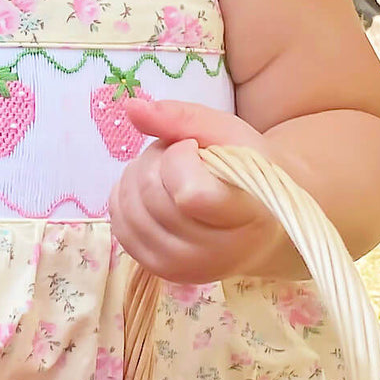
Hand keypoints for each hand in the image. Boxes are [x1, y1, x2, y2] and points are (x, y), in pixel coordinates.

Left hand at [109, 99, 284, 283]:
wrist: (259, 230)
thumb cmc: (249, 176)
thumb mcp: (231, 136)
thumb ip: (183, 119)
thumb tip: (130, 108)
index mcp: (245, 216)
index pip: (189, 195)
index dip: (179, 159)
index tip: (193, 148)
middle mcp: (213, 252)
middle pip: (152, 197)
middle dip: (156, 161)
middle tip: (179, 157)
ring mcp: (182, 267)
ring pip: (130, 211)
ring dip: (137, 177)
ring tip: (165, 173)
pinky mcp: (159, 271)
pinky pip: (120, 227)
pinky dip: (125, 199)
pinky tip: (148, 191)